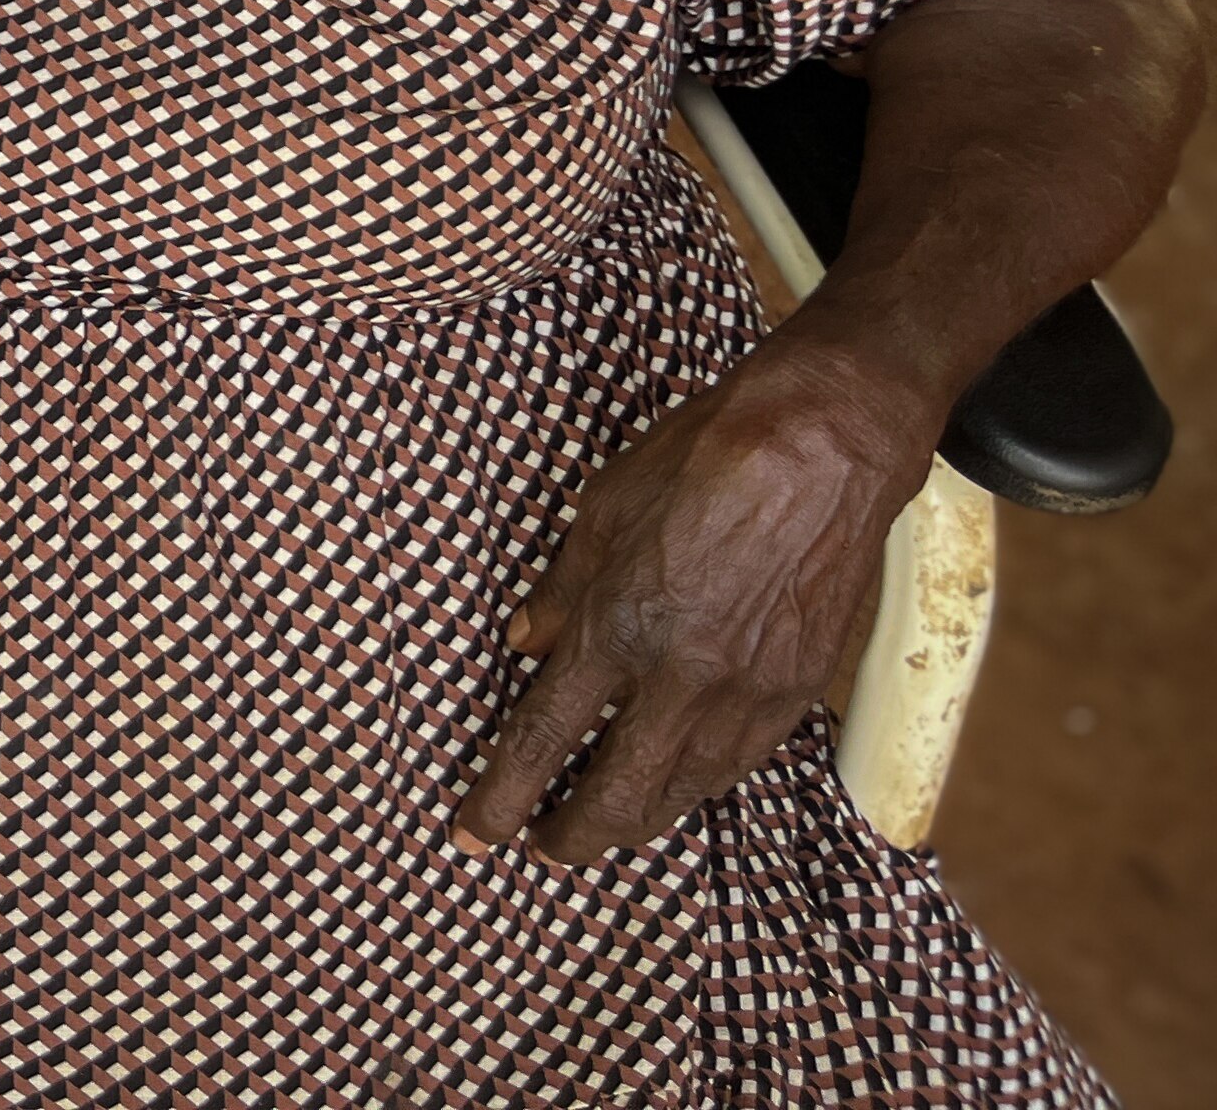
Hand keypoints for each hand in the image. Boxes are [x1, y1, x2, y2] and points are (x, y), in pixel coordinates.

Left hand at [451, 334, 928, 864]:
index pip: (544, 737)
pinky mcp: (799, 689)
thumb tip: (525, 645)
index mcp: (619, 628)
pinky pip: (739, 764)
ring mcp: (749, 690)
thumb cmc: (701, 458)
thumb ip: (560, 591)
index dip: (503, 796)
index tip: (474, 834)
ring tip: (601, 826)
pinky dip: (697, 784)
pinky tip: (676, 785)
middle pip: (618, 792)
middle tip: (542, 848)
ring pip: (684, 791)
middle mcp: (683, 676)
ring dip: (637, 820)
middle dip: (573, 834)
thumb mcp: (598, 510)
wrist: (822, 448)